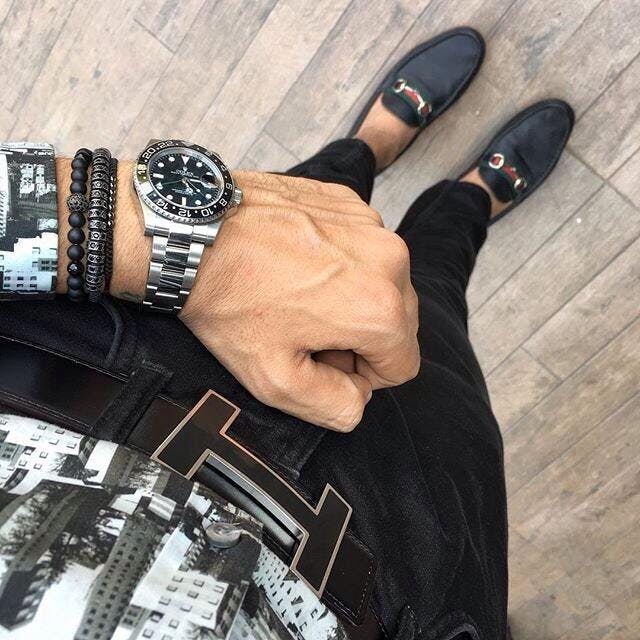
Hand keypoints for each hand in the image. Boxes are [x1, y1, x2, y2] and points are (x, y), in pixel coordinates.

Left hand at [180, 171, 419, 430]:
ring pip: (381, 282)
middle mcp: (389, 259)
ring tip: (298, 294)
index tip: (321, 360)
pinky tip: (295, 263)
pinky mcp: (347, 200)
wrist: (191, 233)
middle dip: (360, 336)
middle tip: (305, 330)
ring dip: (351, 297)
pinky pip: (361, 247)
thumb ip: (335, 406)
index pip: (402, 365)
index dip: (362, 375)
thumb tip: (359, 396)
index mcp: (380, 309)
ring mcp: (368, 222)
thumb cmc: (229, 302)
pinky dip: (338, 262)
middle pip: (397, 321)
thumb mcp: (275, 380)